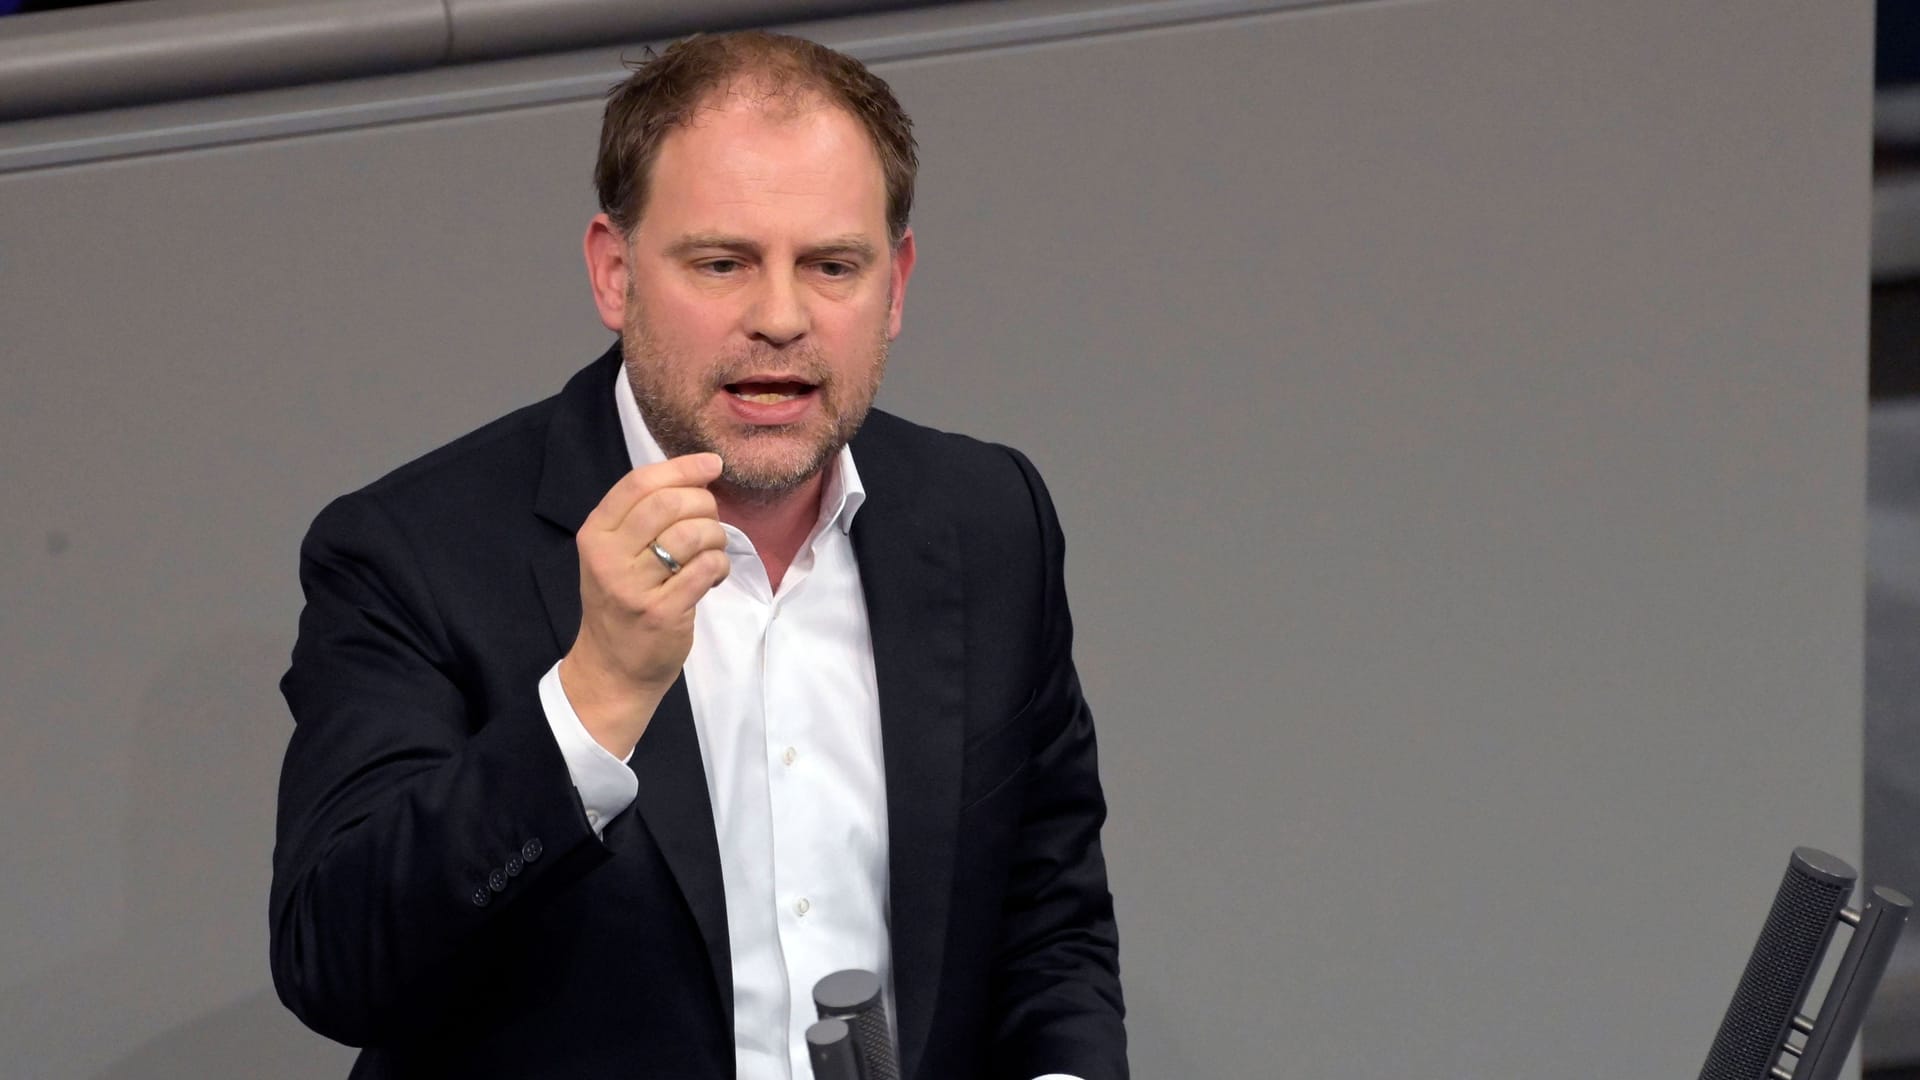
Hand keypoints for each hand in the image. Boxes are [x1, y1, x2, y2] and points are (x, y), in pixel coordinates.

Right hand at [560, 453, 728, 756]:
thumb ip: (644, 517)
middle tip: (711, 522)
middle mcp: (608, 556)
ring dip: (716, 537)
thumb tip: (699, 475)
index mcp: (595, 534)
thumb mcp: (615, 555)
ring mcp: (633, 586)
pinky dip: (720, 565)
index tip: (712, 465)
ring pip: (693, 534)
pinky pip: (706, 568)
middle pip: (670, 503)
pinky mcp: (662, 611)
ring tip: (712, 552)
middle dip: (704, 505)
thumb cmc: (621, 603)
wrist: (612, 668)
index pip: (640, 483)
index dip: (682, 468)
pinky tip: (714, 575)